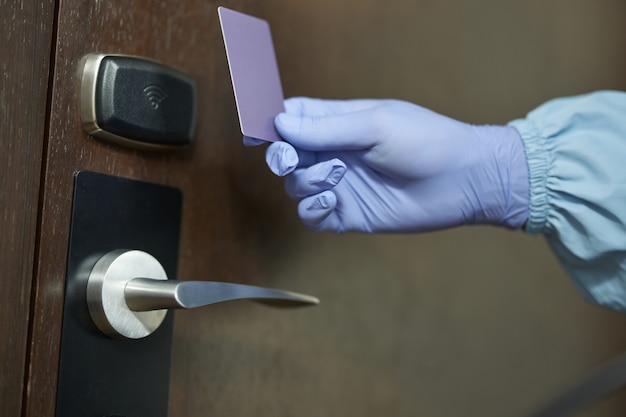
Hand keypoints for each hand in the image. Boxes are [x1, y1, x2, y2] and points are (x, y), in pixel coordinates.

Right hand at [266, 97, 528, 232]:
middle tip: (290, 159)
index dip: (272, 124)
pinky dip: (312, 210)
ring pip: (296, 186)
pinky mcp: (347, 215)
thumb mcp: (375, 125)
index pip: (293, 118)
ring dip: (305, 181)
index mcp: (339, 123)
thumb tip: (280, 123)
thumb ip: (327, 128)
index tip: (256, 132)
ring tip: (335, 178)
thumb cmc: (426, 141)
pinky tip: (330, 201)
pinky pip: (312, 216)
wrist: (463, 181)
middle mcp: (335, 153)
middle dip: (283, 156)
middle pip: (288, 154)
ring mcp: (340, 185)